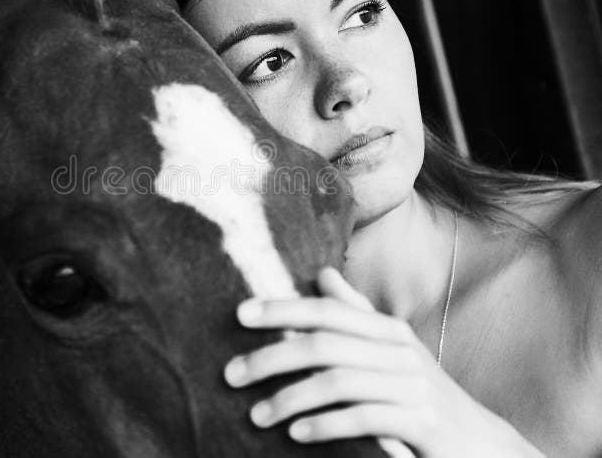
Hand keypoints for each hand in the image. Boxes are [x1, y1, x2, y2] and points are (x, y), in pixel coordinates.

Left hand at [224, 268, 543, 457]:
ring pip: (338, 382)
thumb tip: (323, 273)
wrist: (483, 444)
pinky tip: (296, 435)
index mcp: (386, 330)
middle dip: (271, 357)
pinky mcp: (422, 424)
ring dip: (289, 398)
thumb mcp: (390, 350)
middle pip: (324, 345)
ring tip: (256, 415)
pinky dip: (326, 425)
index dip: (282, 309)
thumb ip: (355, 313)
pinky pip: (364, 419)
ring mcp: (413, 387)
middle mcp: (399, 351)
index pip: (326, 310)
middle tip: (231, 375)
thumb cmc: (421, 393)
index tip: (239, 314)